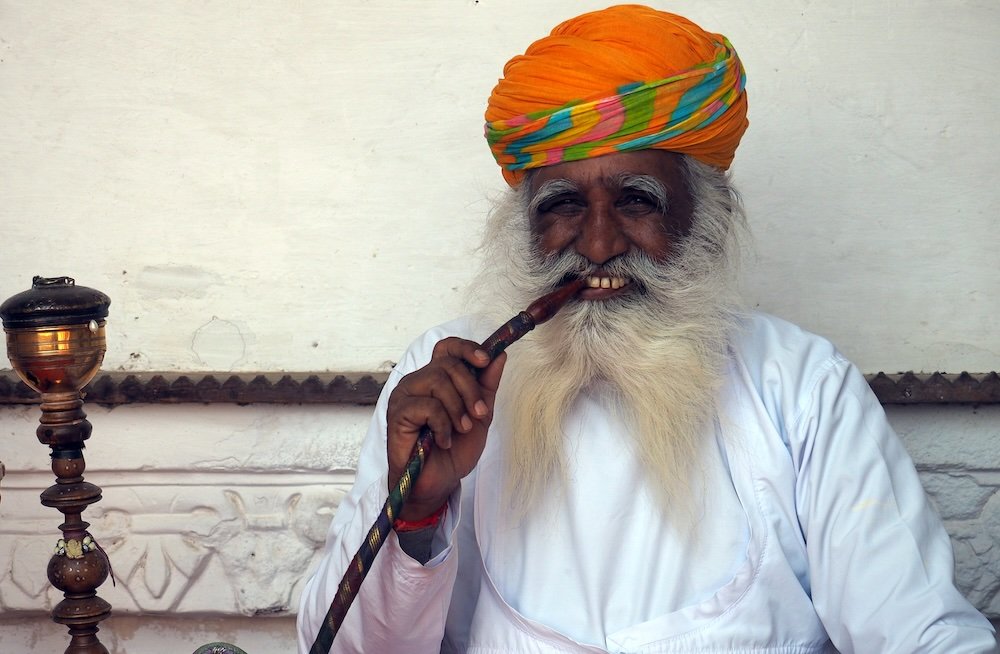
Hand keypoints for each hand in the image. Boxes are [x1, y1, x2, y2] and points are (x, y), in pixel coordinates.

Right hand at [386, 337, 505, 520]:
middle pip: (448, 364)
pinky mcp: (397, 412)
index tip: (485, 360)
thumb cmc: (455, 450)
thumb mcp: (480, 415)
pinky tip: (443, 441)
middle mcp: (418, 381)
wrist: (439, 482)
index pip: (447, 348)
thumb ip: (487, 385)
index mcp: (437, 378)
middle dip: (470, 390)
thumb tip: (499, 355)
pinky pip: (427, 406)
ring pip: (438, 381)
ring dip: (458, 409)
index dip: (467, 348)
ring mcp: (405, 395)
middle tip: (479, 414)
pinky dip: (442, 425)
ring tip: (461, 430)